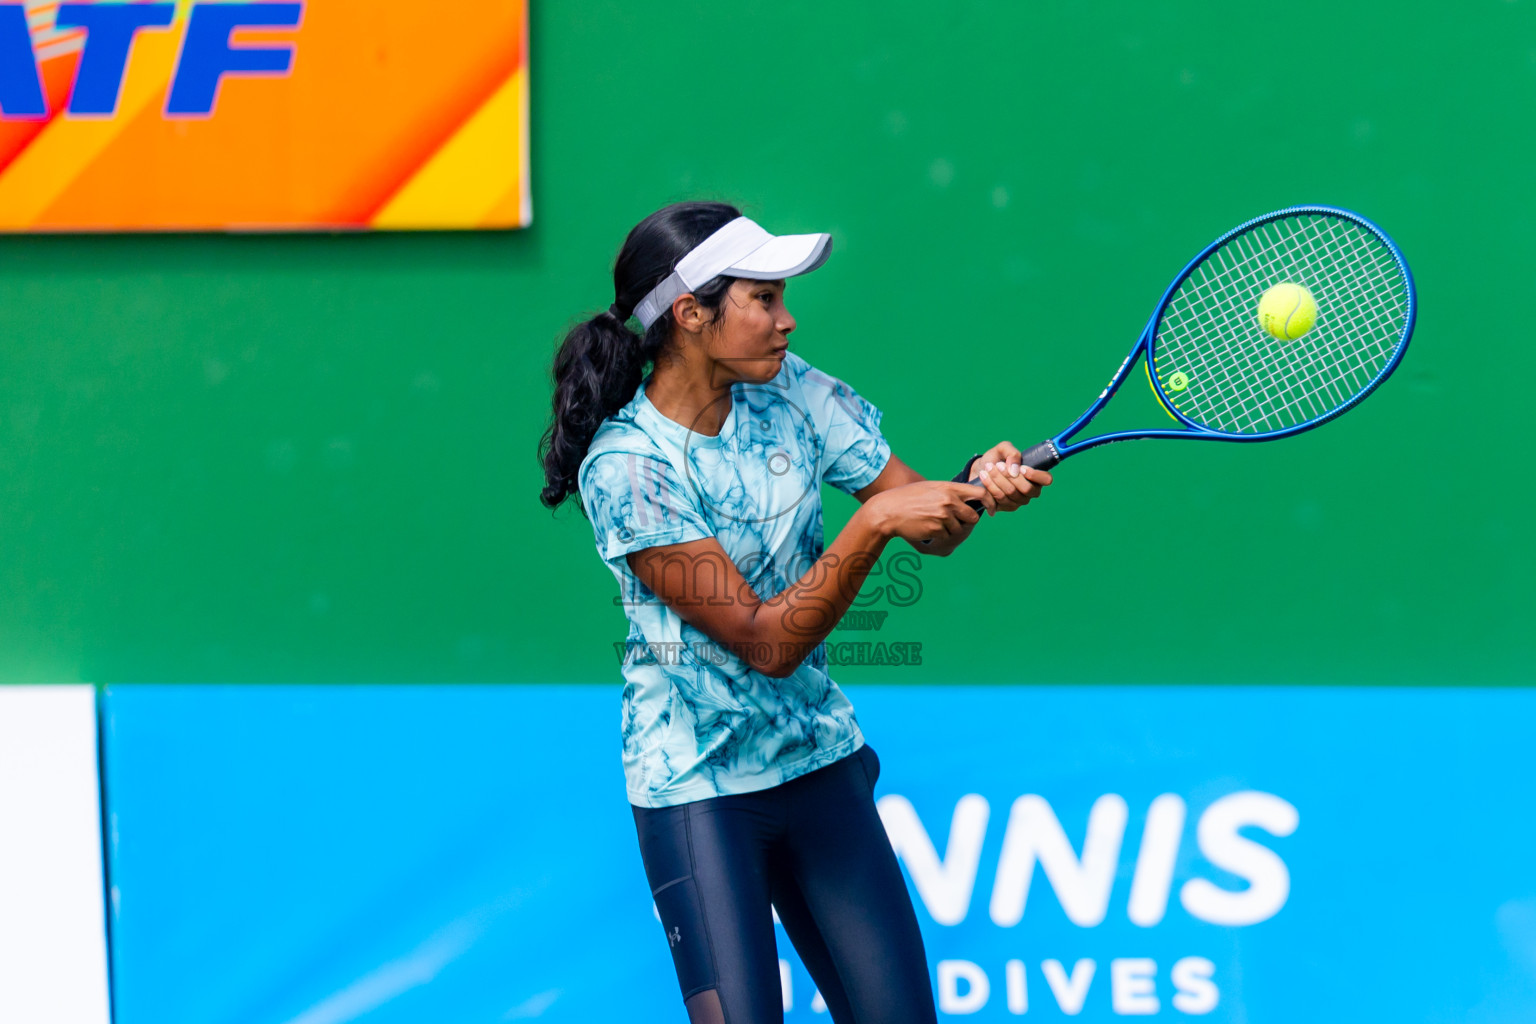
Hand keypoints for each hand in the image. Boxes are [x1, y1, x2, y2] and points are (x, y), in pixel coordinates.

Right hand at [862, 480, 984, 545]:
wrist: (888, 510)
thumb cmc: (908, 498)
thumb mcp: (931, 487)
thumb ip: (950, 492)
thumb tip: (970, 499)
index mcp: (949, 488)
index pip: (980, 493)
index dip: (990, 502)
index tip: (992, 510)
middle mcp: (949, 501)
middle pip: (972, 517)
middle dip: (966, 522)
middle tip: (952, 521)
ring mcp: (943, 515)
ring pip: (958, 529)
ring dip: (949, 530)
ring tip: (932, 522)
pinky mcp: (936, 529)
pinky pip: (946, 537)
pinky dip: (939, 536)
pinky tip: (926, 528)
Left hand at [971, 459, 1051, 515]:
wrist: (980, 469)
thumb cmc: (996, 458)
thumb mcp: (1003, 449)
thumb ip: (1012, 453)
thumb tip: (1015, 469)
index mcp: (1036, 476)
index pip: (1046, 479)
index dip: (1036, 475)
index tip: (1021, 468)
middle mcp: (1031, 491)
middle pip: (1026, 489)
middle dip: (1010, 476)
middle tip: (997, 465)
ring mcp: (1019, 501)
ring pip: (1011, 493)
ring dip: (997, 479)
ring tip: (988, 468)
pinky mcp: (1007, 507)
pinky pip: (1000, 499)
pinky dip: (990, 486)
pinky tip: (983, 477)